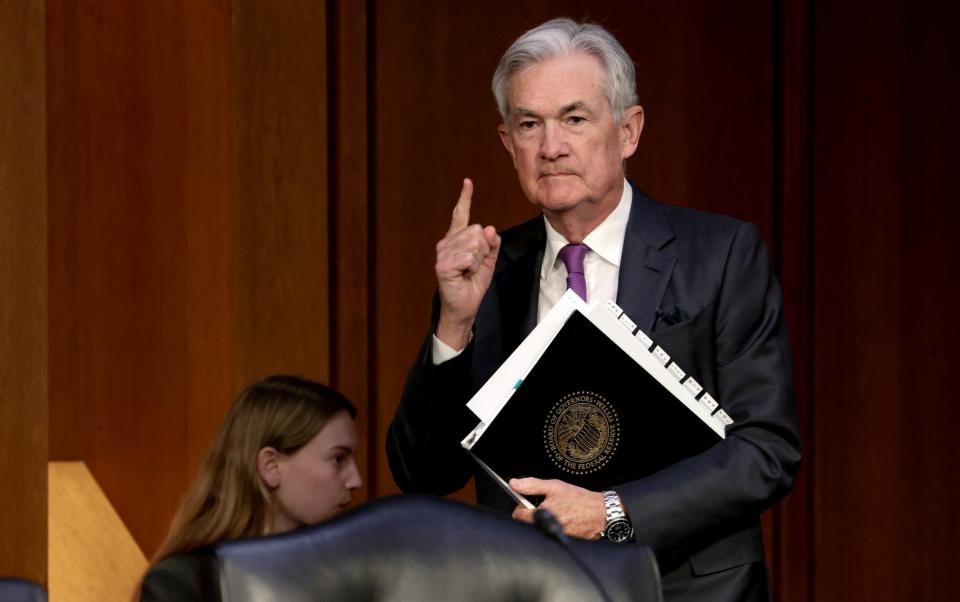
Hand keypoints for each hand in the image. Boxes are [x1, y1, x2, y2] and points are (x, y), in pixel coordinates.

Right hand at [434, 178, 500, 348]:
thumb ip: (491, 245)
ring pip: (474, 244)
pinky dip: (472, 268)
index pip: (460, 215)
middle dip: (483, 250)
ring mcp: (443, 253)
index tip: (467, 182)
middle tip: (474, 266)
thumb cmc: (472, 284)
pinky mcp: (443, 264)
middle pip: (476, 231)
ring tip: (468, 272)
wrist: (464, 306)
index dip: (465, 198)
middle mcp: (447, 242)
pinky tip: (464, 275)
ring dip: (478, 261)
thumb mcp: (488, 262)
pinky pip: (469, 257)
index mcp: (456, 239)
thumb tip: (489, 229)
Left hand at [509, 477, 605, 539]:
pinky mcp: (560, 541)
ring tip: (554, 512)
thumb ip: (532, 485)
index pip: (518, 515)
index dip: (521, 506)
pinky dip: (552, 526)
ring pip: (538, 529)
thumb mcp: (554, 486)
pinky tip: (561, 519)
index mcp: (540, 515)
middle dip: (532, 514)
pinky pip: (549, 534)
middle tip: (544, 505)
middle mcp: (545, 529)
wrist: (600, 514)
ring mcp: (552, 536)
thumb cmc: (579, 500)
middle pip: (527, 523)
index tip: (527, 501)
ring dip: (542, 521)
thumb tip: (514, 484)